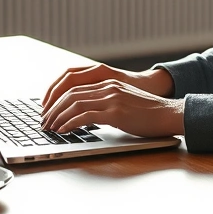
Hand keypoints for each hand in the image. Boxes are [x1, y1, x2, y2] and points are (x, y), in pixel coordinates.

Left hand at [40, 79, 184, 136]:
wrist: (168, 114)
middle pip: (71, 94)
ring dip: (58, 117)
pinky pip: (85, 115)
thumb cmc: (149, 113)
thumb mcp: (125, 101)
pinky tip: (63, 130)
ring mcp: (112, 99)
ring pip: (75, 104)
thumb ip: (107, 102)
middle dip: (53, 109)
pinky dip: (70, 123)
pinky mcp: (116, 112)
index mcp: (109, 83)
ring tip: (50, 127)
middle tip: (44, 121)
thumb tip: (86, 114)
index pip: (75, 87)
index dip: (58, 99)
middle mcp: (108, 87)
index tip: (48, 111)